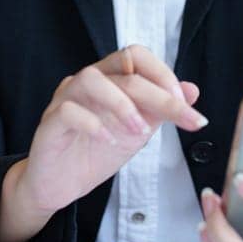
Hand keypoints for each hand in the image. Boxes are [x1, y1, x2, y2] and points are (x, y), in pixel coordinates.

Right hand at [16, 44, 207, 216]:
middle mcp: (87, 82)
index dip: (163, 75)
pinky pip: (68, 110)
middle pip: (123, 67)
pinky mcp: (50, 123)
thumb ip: (161, 109)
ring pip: (91, 78)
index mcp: (109, 79)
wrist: (61, 185)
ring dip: (122, 104)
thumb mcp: (138, 131)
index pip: (136, 56)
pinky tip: (109, 141)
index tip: (185, 105)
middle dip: (158, 94)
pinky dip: (93, 124)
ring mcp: (65, 99)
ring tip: (139, 132)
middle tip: (181, 117)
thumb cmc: (95, 153)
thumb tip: (192, 90)